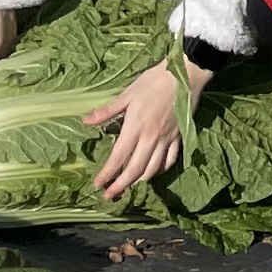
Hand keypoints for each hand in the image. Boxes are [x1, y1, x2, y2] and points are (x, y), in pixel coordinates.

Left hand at [83, 57, 193, 202]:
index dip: (107, 173)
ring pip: (152, 168)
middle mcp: (151, 138)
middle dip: (121, 185)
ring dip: (139, 180)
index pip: (118, 157)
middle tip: (109, 195)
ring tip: (129, 186)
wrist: (185, 75)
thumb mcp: (127, 94)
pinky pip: (170, 160)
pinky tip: (153, 172)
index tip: (97, 184)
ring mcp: (167, 139)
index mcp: (136, 127)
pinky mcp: (178, 137)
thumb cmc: (153, 82)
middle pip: (134, 169)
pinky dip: (160, 170)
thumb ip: (107, 111)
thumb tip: (86, 121)